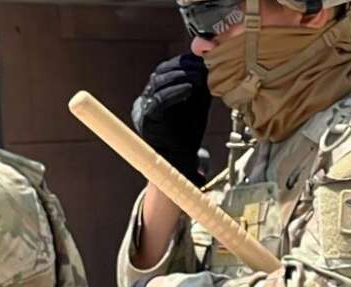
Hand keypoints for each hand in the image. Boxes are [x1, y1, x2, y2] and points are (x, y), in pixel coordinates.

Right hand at [132, 54, 211, 183]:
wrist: (180, 161)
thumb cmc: (188, 133)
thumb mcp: (196, 103)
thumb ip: (199, 84)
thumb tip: (208, 63)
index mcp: (154, 94)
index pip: (165, 69)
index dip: (182, 62)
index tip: (200, 60)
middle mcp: (145, 99)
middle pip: (161, 73)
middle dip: (183, 67)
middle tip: (202, 66)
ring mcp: (142, 108)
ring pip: (158, 82)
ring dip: (181, 76)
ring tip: (199, 76)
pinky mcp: (145, 119)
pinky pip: (159, 100)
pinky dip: (175, 92)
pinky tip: (190, 89)